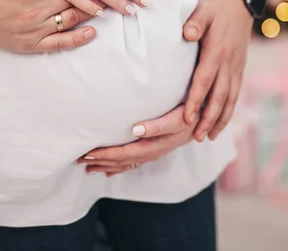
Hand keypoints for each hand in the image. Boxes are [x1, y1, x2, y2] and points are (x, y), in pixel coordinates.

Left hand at [78, 106, 195, 176]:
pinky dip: (120, 167)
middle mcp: (152, 152)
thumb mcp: (177, 118)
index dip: (104, 155)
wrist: (208, 118)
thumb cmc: (192, 115)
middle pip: (122, 161)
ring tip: (88, 167)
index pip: (123, 154)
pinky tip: (110, 171)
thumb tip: (134, 129)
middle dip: (100, 161)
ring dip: (107, 165)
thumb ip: (157, 125)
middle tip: (79, 160)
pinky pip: (134, 162)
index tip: (87, 154)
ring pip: (126, 163)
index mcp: (154, 146)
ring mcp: (154, 152)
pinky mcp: (156, 149)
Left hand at [182, 0, 252, 140]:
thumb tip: (187, 34)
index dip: (196, 100)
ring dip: (219, 119)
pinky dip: (229, 111)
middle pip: (218, 96)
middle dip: (208, 118)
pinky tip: (221, 124)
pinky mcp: (239, 70)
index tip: (187, 118)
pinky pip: (235, 94)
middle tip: (197, 137)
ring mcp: (236, 68)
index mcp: (217, 51)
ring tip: (209, 137)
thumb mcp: (204, 9)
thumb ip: (195, 22)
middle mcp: (228, 64)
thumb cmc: (216, 7)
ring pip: (229, 99)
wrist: (240, 3)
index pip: (204, 80)